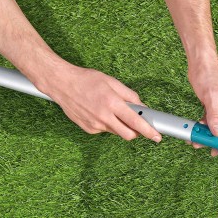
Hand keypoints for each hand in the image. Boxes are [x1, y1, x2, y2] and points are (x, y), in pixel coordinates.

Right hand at [37, 61, 161, 141]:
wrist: (61, 83)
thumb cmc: (86, 80)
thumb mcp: (112, 82)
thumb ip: (130, 95)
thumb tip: (142, 107)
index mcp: (112, 103)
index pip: (136, 122)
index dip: (149, 131)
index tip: (157, 136)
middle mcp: (104, 117)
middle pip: (128, 135)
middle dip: (136, 133)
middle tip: (137, 125)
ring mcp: (95, 125)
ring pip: (117, 132)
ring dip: (120, 125)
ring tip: (110, 110)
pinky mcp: (89, 129)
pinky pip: (105, 130)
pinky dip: (107, 124)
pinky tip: (98, 112)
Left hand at [188, 61, 217, 155]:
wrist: (200, 62)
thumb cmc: (209, 74)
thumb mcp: (211, 98)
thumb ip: (215, 117)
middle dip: (214, 138)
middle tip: (205, 145)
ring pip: (217, 126)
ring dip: (207, 133)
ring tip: (197, 139)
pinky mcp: (214, 107)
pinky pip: (211, 121)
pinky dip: (204, 126)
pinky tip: (197, 130)